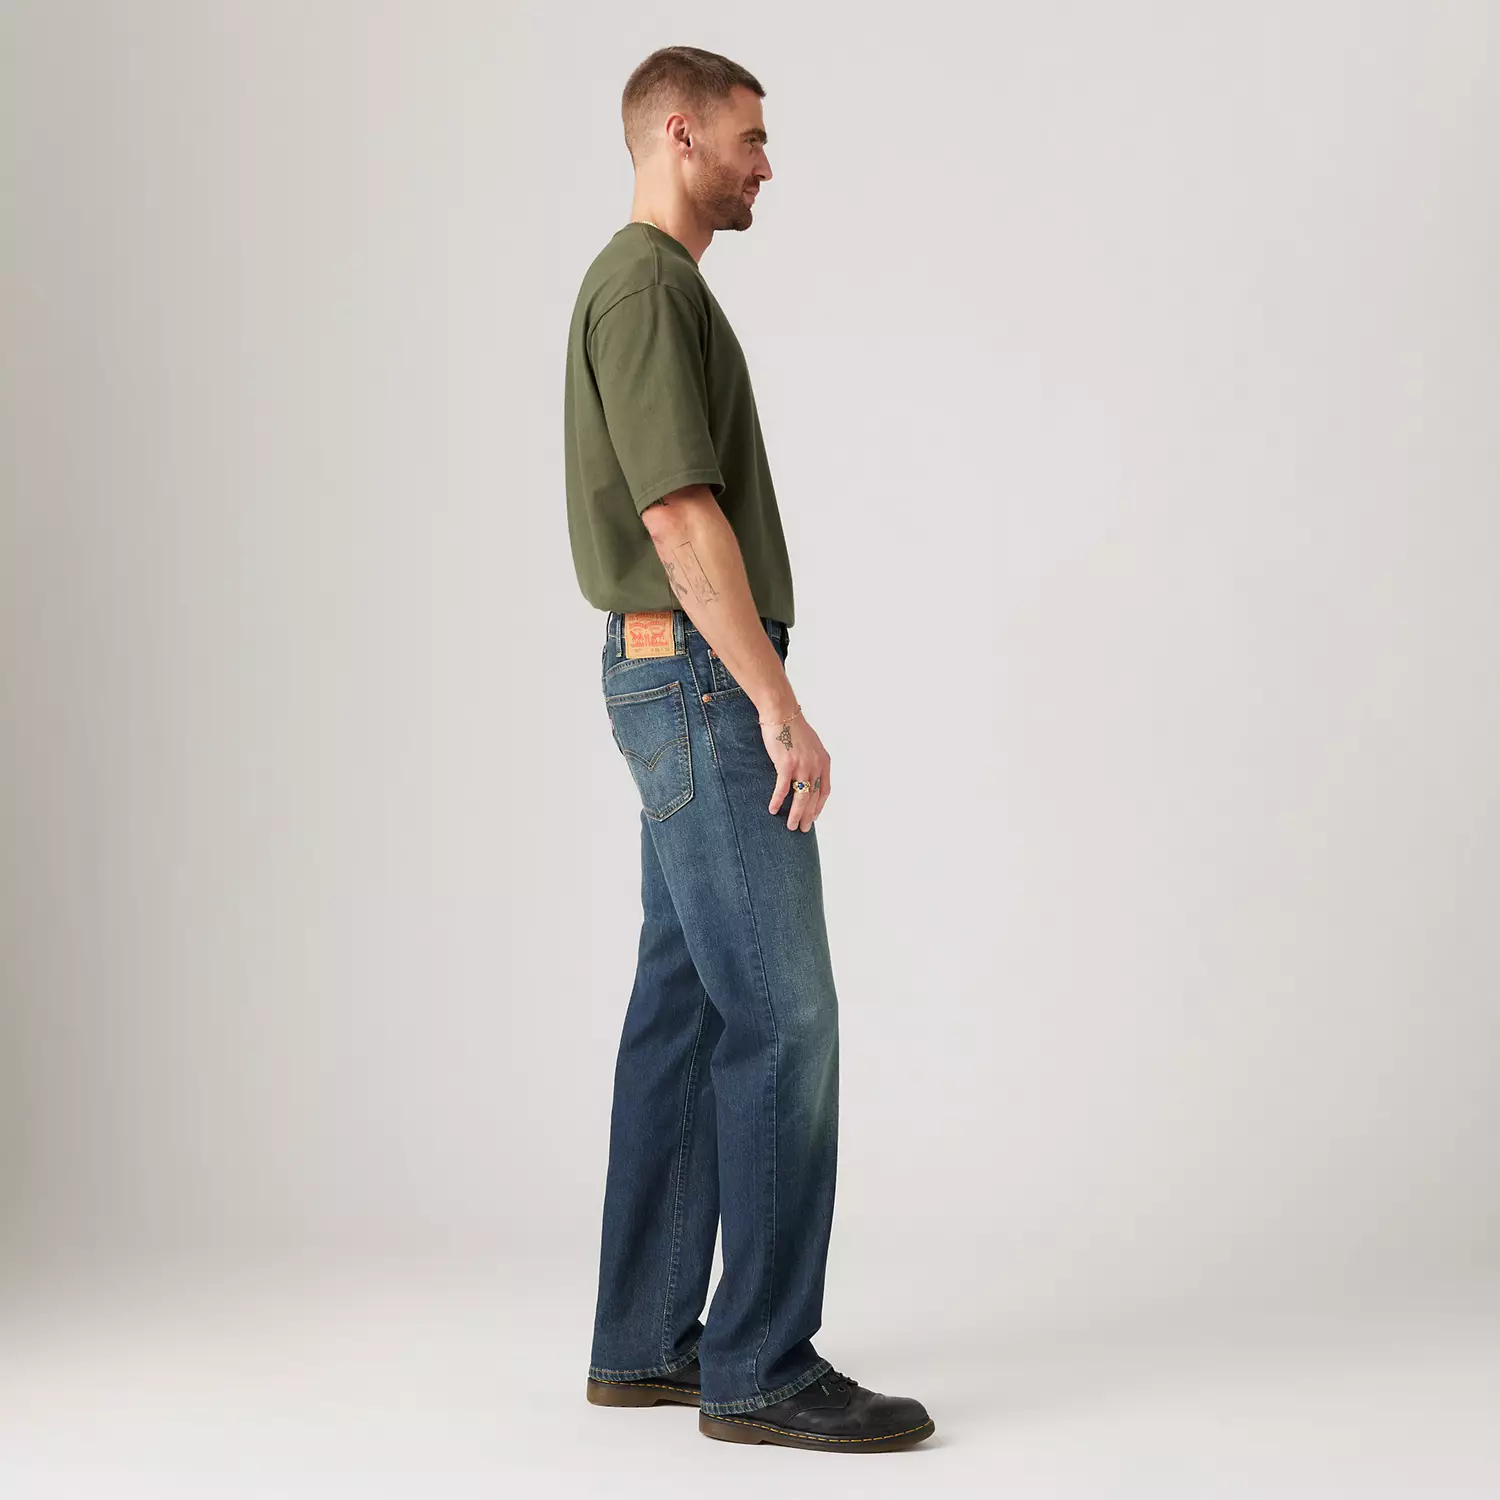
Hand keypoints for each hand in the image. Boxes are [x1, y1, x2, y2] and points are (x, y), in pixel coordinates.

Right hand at [760, 710, 830, 831]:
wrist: (782, 714)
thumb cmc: (793, 728)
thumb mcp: (811, 745)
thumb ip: (812, 761)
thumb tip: (807, 775)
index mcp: (823, 762)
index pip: (825, 791)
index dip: (819, 806)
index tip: (813, 816)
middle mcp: (816, 766)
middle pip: (813, 798)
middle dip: (807, 816)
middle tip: (802, 828)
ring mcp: (802, 766)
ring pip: (801, 798)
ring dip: (795, 814)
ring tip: (790, 826)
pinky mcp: (786, 765)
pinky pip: (782, 789)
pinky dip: (777, 801)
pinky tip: (772, 809)